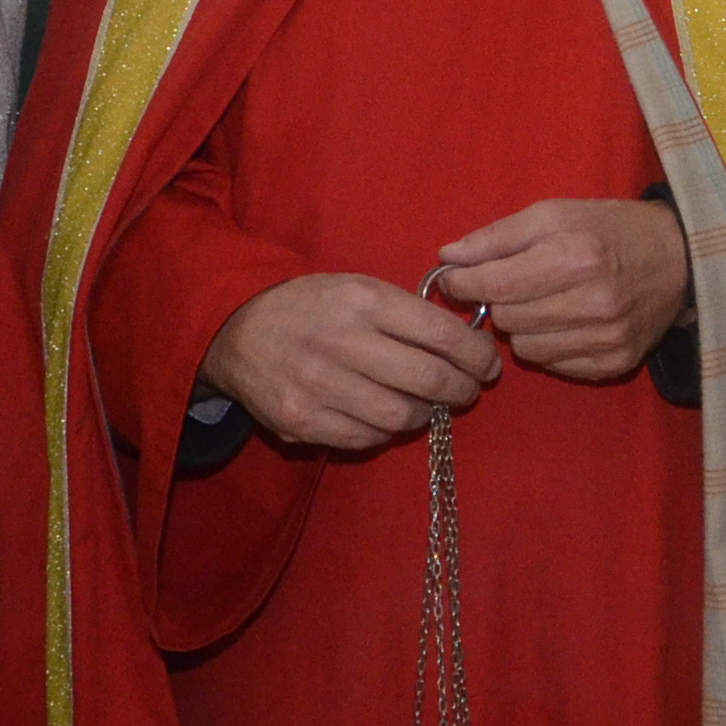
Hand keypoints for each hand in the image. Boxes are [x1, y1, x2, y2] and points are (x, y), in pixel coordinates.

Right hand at [196, 274, 502, 452]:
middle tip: (469, 389)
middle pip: (428, 380)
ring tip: (431, 404)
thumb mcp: (359, 287)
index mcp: (364, 301)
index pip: (441, 334)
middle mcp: (343, 343)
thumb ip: (407, 312)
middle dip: (462, 389)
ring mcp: (319, 386)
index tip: (489, 364)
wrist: (237, 330)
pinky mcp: (302, 421)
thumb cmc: (313, 306)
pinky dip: (388, 431)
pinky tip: (391, 416)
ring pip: (401, 416)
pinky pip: (366, 438)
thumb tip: (467, 341)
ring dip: (428, 414)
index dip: (477, 355)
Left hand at [434, 196, 691, 381]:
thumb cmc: (610, 229)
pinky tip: (566, 322)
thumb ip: (498, 235)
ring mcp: (606, 339)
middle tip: (512, 284)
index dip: (463, 283)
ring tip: (542, 302)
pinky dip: (549, 345)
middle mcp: (593, 303)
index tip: (455, 277)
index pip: (495, 285)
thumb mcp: (555, 213)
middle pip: (507, 319)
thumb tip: (447, 256)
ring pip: (525, 348)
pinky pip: (553, 365)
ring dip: (523, 326)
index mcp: (575, 257)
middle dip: (498, 301)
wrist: (680, 258)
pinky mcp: (614, 364)